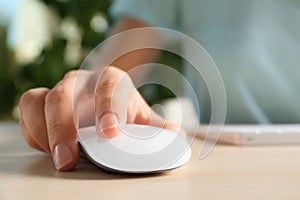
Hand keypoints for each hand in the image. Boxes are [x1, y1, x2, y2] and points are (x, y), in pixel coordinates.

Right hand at [19, 66, 177, 170]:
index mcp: (111, 80)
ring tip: (57, 157)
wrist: (106, 97)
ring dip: (43, 130)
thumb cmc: (124, 108)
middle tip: (69, 158)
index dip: (108, 108)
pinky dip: (33, 131)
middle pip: (64, 94)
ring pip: (38, 100)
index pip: (108, 88)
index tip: (110, 133)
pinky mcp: (42, 103)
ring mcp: (59, 90)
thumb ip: (157, 127)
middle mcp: (81, 82)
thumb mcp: (142, 117)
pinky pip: (28, 113)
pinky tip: (48, 148)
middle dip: (64, 126)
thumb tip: (175, 137)